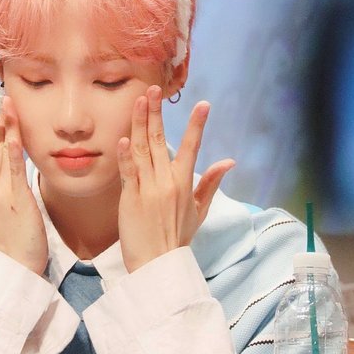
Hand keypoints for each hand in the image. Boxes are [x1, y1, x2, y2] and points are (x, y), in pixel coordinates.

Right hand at [0, 95, 47, 274]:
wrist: (18, 263)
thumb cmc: (14, 232)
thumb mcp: (2, 201)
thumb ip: (3, 177)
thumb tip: (10, 151)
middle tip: (1, 95)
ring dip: (4, 124)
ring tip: (9, 102)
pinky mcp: (15, 196)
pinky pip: (13, 167)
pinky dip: (14, 147)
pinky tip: (18, 132)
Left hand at [117, 86, 233, 272]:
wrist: (158, 263)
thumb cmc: (177, 237)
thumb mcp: (199, 210)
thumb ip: (211, 183)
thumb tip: (229, 162)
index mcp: (184, 183)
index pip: (192, 147)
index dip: (196, 125)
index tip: (203, 104)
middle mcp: (167, 181)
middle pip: (160, 140)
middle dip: (156, 112)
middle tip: (154, 90)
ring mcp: (147, 188)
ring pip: (142, 150)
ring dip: (139, 123)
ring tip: (138, 101)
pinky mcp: (130, 198)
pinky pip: (128, 172)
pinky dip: (126, 155)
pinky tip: (124, 139)